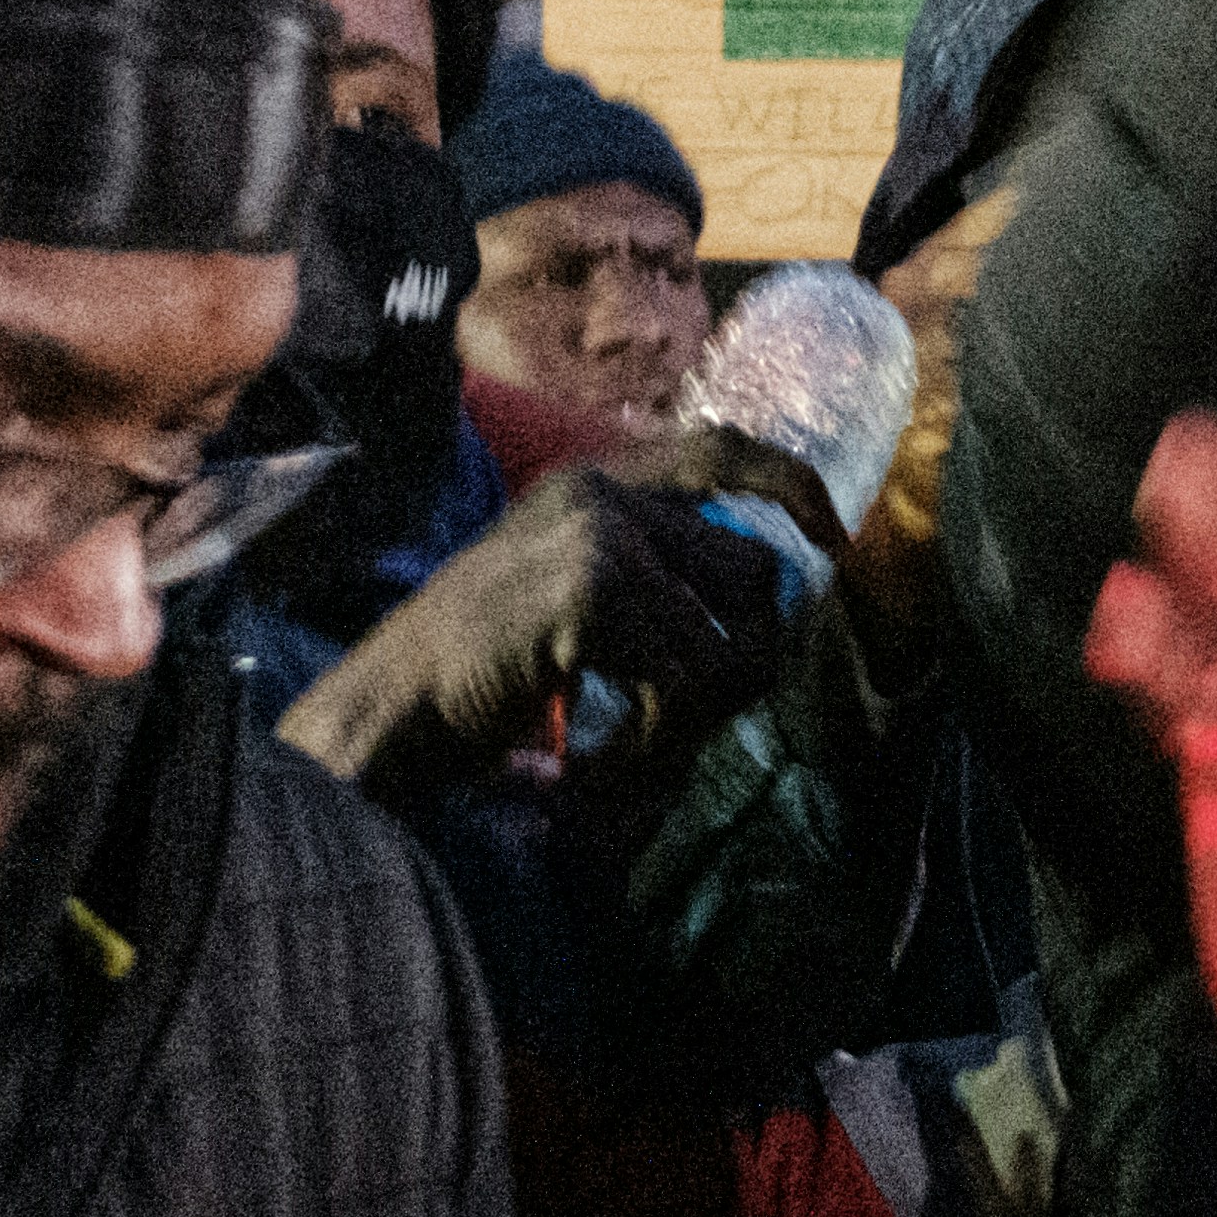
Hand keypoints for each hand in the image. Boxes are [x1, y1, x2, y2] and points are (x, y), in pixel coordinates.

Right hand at [279, 465, 795, 800]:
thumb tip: (770, 624)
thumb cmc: (469, 680)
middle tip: (672, 735)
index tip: (834, 540)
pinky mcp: (594, 588)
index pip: (722, 449)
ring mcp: (598, 534)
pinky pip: (689, 685)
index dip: (791, 486)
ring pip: (733, 642)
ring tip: (624, 759)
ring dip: (694, 724)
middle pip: (756, 576)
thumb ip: (651, 588)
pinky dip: (655, 747)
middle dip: (739, 671)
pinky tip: (593, 767)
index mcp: (593, 486)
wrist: (382, 716)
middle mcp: (599, 493)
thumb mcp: (565, 606)